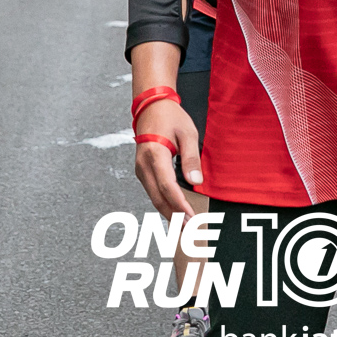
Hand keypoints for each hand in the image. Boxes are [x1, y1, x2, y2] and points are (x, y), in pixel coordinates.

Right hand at [133, 98, 201, 219]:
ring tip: (183, 225)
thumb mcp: (187, 133)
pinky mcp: (142, 171)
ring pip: (153, 197)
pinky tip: (173, 211)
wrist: (151, 106)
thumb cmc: (170, 117)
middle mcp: (143, 165)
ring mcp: (140, 169)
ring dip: (168, 212)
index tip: (191, 217)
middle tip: (189, 229)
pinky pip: (152, 191)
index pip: (167, 186)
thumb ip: (191, 159)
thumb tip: (196, 181)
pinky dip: (163, 203)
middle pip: (158, 197)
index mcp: (154, 154)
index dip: (179, 204)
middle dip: (174, 215)